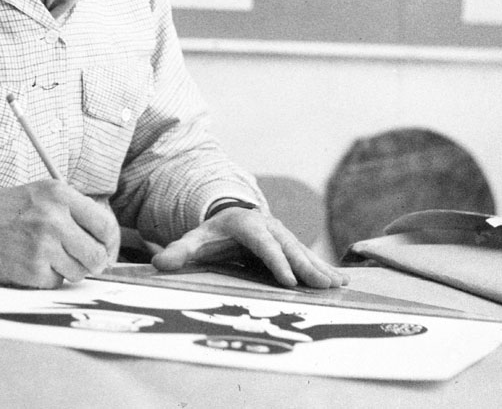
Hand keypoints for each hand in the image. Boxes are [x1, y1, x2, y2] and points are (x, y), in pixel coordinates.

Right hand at [0, 180, 120, 288]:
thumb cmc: (8, 210)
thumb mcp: (44, 194)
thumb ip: (75, 210)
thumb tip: (106, 237)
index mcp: (60, 195)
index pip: (106, 224)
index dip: (111, 243)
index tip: (106, 250)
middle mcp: (55, 218)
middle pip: (98, 255)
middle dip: (93, 262)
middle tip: (81, 260)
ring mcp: (43, 246)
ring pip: (79, 272)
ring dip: (68, 269)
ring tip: (48, 255)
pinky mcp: (33, 270)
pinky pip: (56, 282)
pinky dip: (47, 277)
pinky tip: (32, 263)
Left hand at [150, 206, 348, 288]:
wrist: (229, 215)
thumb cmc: (212, 234)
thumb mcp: (194, 240)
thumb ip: (178, 252)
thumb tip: (158, 264)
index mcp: (245, 224)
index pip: (262, 243)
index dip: (275, 261)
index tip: (288, 281)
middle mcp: (269, 227)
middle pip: (289, 248)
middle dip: (306, 267)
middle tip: (323, 286)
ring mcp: (282, 234)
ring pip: (303, 252)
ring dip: (320, 269)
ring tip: (338, 285)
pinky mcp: (290, 245)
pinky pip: (309, 257)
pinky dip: (325, 268)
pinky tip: (342, 282)